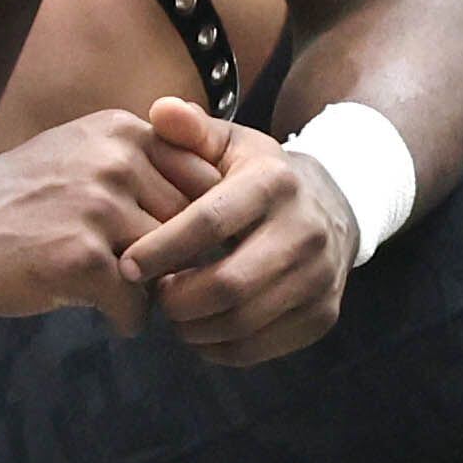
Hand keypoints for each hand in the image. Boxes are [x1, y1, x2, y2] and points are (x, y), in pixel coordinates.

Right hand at [0, 109, 221, 332]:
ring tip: (117, 288)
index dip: (201, 220)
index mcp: (125, 132)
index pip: (206, 179)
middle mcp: (118, 161)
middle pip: (191, 226)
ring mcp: (99, 208)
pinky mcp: (81, 258)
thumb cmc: (20, 197)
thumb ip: (142, 162)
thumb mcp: (84, 151)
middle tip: (147, 275)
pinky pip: (137, 303)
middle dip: (176, 259)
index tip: (183, 243)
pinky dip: (125, 317)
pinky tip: (101, 308)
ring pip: (167, 266)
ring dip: (150, 288)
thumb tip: (215, 195)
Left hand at [117, 96, 357, 365]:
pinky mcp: (323, 314)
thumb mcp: (231, 145)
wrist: (335, 208)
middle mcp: (305, 231)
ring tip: (175, 312)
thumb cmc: (261, 177)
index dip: (162, 248)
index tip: (126, 265)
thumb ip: (191, 131)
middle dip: (178, 300)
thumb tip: (158, 111)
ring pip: (243, 322)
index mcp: (274, 183)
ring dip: (195, 328)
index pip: (210, 222)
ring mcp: (319, 277)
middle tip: (154, 296)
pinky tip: (202, 332)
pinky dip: (220, 350)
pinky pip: (261, 348)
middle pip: (229, 284)